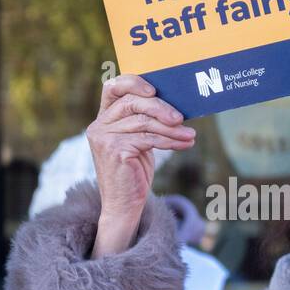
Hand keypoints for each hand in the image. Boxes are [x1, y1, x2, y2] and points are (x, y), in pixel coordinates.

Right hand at [86, 75, 194, 256]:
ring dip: (171, 128)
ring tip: (190, 135)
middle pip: (132, 103)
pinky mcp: (115, 150)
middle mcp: (99, 126)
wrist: (123, 206)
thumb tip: (176, 106)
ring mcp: (105, 138)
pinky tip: (184, 143)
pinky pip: (148, 138)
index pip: (112, 88)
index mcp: (102, 120)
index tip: (154, 89)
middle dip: (160, 107)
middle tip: (181, 117)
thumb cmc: (134, 173)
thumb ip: (145, 121)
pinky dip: (170, 140)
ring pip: (144, 122)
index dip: (132, 82)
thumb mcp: (138, 142)